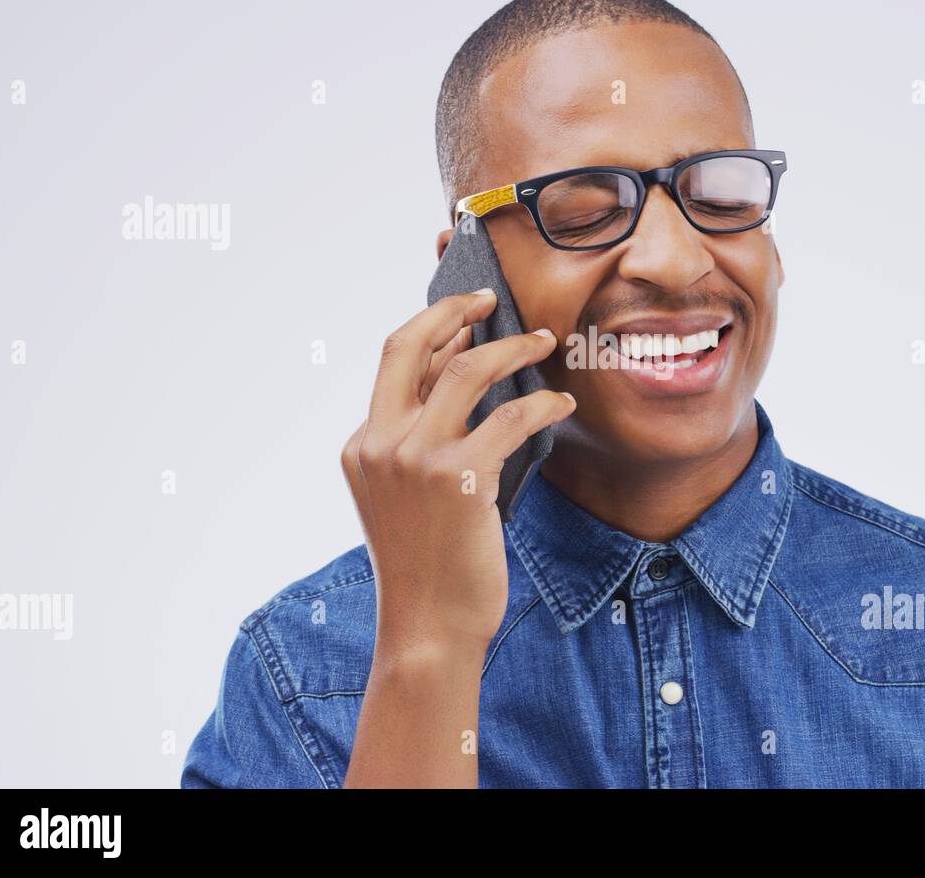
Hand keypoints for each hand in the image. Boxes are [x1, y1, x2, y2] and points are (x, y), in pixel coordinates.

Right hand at [340, 289, 574, 657]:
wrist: (428, 626)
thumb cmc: (428, 563)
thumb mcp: (406, 495)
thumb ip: (419, 441)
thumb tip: (460, 377)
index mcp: (362, 444)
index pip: (394, 363)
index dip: (433, 329)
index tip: (466, 314)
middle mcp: (379, 444)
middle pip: (409, 345)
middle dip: (451, 310)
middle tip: (489, 298)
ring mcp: (415, 459)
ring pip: (465, 371)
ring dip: (510, 347)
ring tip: (544, 342)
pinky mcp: (460, 479)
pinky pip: (512, 417)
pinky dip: (544, 404)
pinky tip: (562, 406)